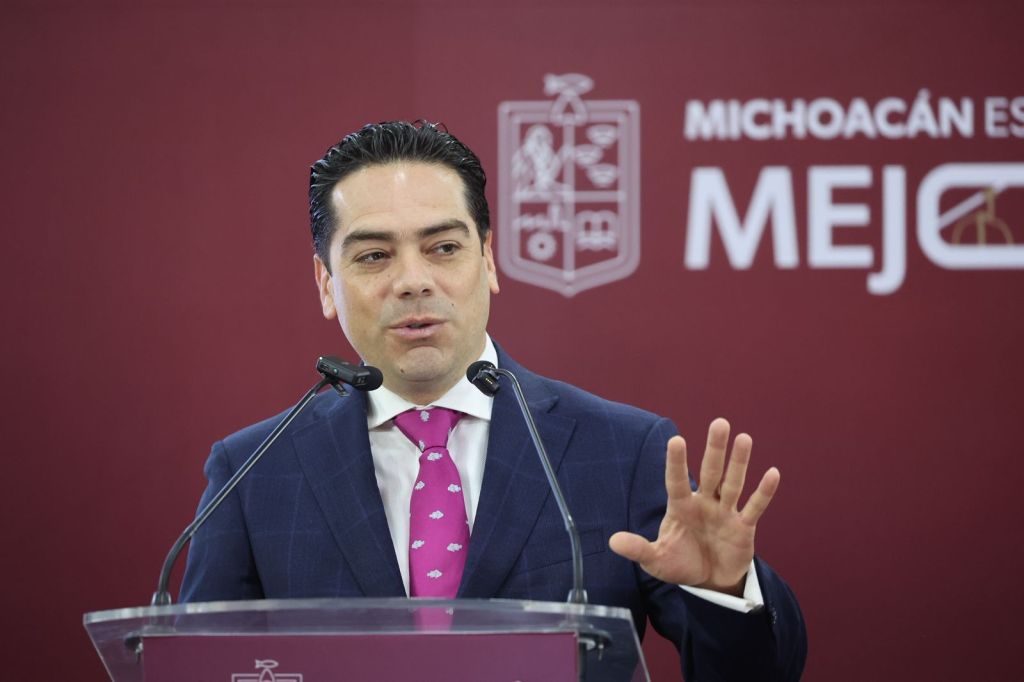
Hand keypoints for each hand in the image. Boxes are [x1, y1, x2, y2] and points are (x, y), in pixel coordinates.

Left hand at [609, 418, 779, 595]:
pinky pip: (755, 507)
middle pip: (710, 472)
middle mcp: (704, 503)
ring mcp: (725, 512)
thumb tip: (613, 542)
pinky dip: (764, 492)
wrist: (709, 581)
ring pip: (733, 483)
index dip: (676, 463)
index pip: (676, 481)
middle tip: (720, 422)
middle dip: (715, 449)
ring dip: (739, 462)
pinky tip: (773, 473)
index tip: (676, 440)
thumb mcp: (656, 560)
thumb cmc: (680, 563)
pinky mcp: (744, 527)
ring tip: (744, 438)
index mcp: (681, 507)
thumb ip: (639, 549)